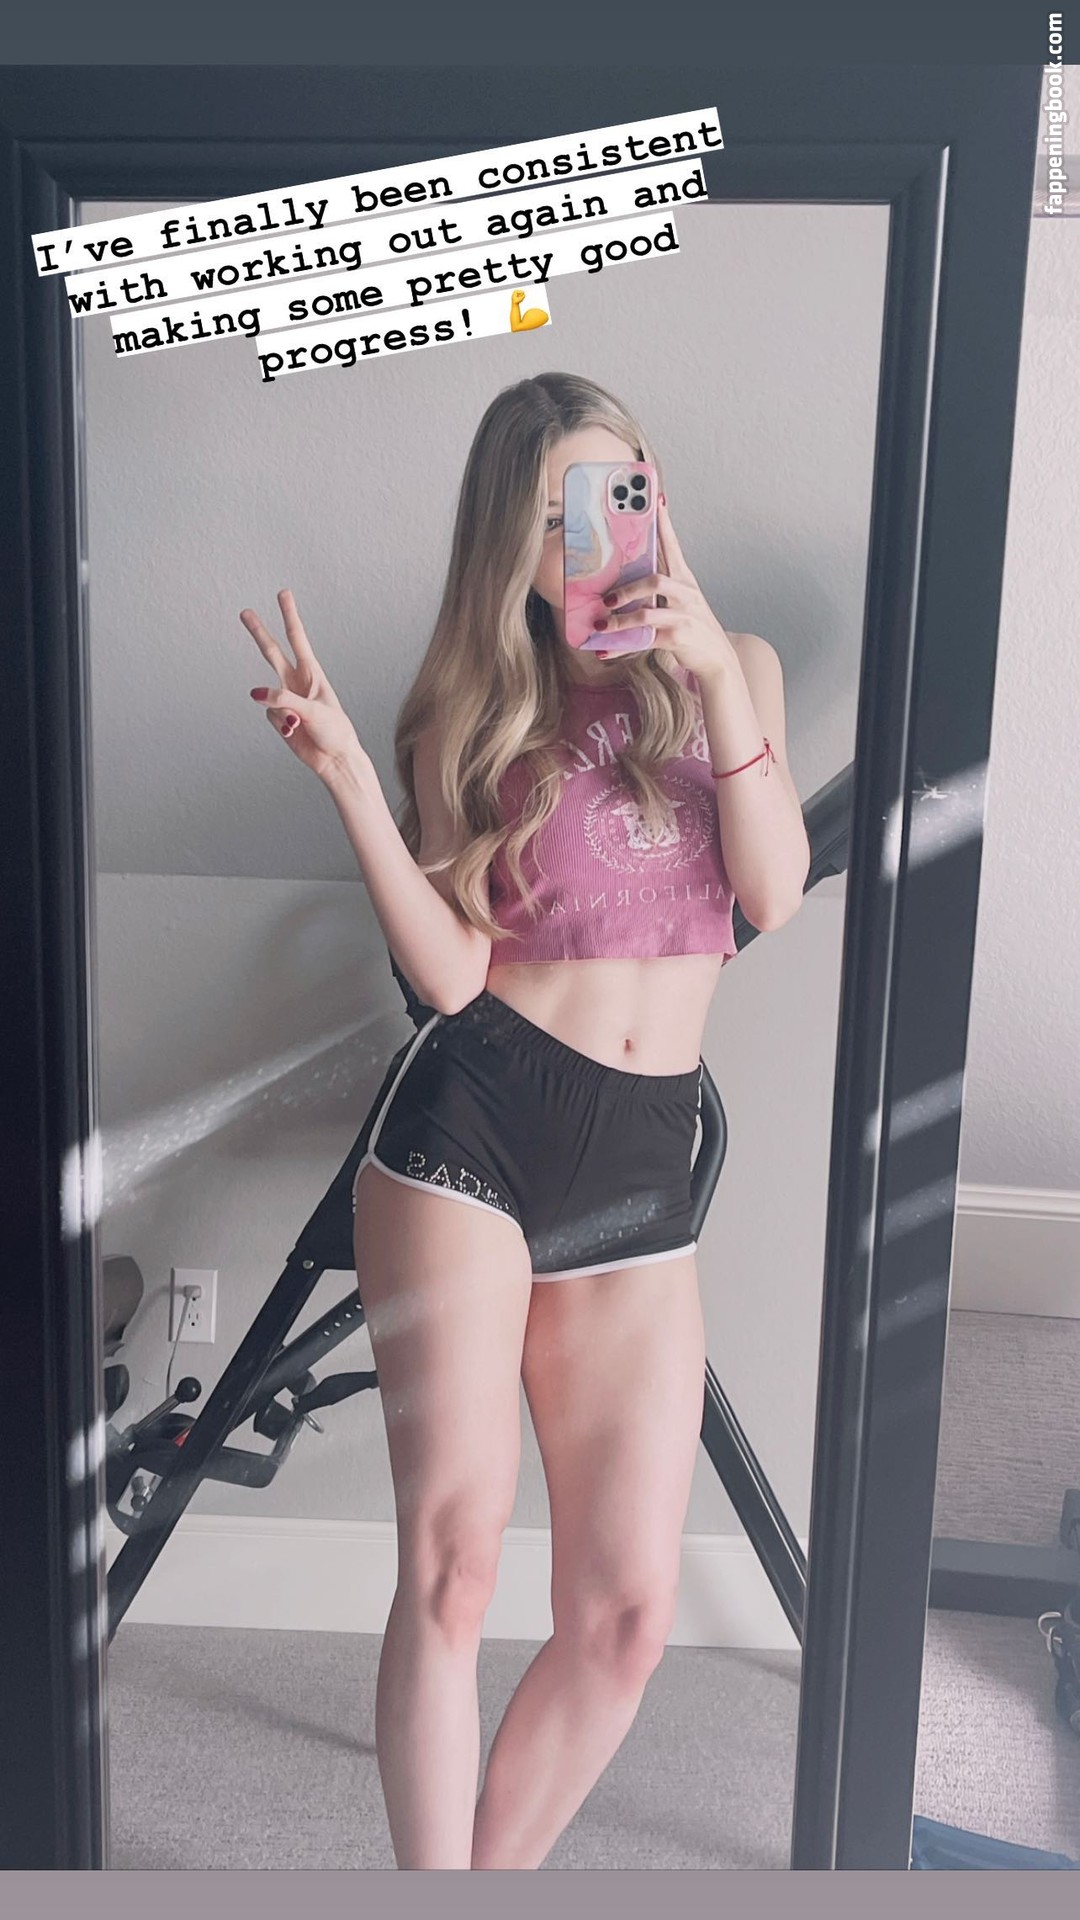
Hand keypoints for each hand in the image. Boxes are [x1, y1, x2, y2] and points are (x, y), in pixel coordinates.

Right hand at [241, 590, 367, 782]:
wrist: (335, 759)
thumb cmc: (335, 731)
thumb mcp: (312, 711)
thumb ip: (283, 698)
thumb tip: (255, 693)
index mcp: (312, 673)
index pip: (296, 638)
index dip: (289, 615)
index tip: (283, 593)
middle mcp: (296, 682)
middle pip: (272, 652)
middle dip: (259, 632)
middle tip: (245, 612)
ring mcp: (286, 699)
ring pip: (266, 693)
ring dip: (279, 710)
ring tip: (298, 724)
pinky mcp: (279, 717)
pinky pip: (269, 714)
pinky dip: (280, 724)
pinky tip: (294, 732)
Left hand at [595, 499, 738, 683]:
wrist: (716, 656)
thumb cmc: (694, 625)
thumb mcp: (683, 599)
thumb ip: (662, 585)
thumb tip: (630, 575)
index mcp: (684, 579)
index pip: (673, 546)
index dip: (664, 524)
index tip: (656, 501)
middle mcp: (686, 594)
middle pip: (655, 580)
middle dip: (627, 589)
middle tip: (606, 598)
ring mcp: (683, 616)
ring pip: (647, 613)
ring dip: (620, 620)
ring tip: (601, 625)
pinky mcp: (678, 638)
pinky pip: (644, 641)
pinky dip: (622, 646)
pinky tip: (605, 650)